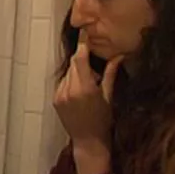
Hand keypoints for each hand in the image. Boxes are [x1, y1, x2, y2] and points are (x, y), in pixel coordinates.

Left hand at [53, 34, 122, 173]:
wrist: (88, 141)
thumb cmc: (103, 120)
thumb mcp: (109, 97)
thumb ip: (110, 74)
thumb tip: (119, 56)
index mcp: (85, 88)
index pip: (80, 59)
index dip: (82, 44)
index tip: (85, 32)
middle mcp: (69, 90)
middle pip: (73, 63)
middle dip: (83, 59)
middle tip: (95, 68)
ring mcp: (60, 95)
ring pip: (68, 72)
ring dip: (78, 71)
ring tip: (89, 84)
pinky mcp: (55, 99)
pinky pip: (63, 82)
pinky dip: (72, 80)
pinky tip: (81, 91)